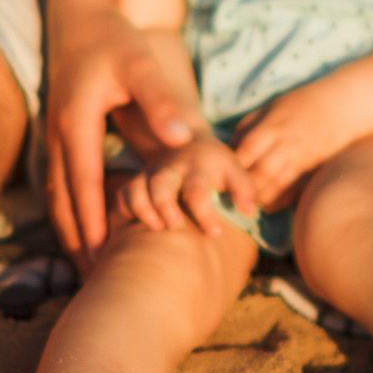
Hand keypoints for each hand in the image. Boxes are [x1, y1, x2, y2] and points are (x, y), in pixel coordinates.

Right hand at [45, 0, 197, 260]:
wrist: (78, 14)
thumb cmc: (113, 37)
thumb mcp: (140, 64)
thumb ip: (159, 101)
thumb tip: (183, 139)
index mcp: (77, 121)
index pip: (84, 182)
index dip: (92, 221)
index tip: (102, 256)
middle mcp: (59, 133)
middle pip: (63, 199)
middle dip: (76, 239)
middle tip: (92, 280)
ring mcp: (54, 135)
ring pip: (57, 194)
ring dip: (70, 230)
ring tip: (85, 267)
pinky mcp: (59, 134)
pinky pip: (60, 182)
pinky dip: (68, 210)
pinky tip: (80, 230)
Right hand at [119, 134, 255, 238]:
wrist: (186, 139)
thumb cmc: (215, 165)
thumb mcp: (234, 169)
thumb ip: (244, 188)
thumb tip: (249, 211)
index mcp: (198, 168)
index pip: (198, 190)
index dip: (204, 213)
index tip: (215, 233)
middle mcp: (171, 170)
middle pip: (161, 185)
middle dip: (164, 205)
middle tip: (175, 226)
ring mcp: (151, 175)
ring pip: (136, 189)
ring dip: (143, 209)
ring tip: (157, 228)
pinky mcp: (136, 181)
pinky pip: (122, 194)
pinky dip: (127, 209)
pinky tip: (136, 227)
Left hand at [231, 76, 372, 209]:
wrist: (342, 105)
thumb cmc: (301, 103)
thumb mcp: (271, 106)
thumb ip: (249, 126)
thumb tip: (229, 147)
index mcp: (273, 124)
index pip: (248, 147)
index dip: (233, 164)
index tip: (220, 173)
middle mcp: (287, 142)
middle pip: (261, 170)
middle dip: (244, 185)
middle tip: (230, 194)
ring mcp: (302, 156)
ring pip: (277, 183)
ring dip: (260, 196)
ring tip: (246, 202)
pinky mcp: (314, 167)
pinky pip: (295, 188)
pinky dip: (281, 200)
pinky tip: (268, 206)